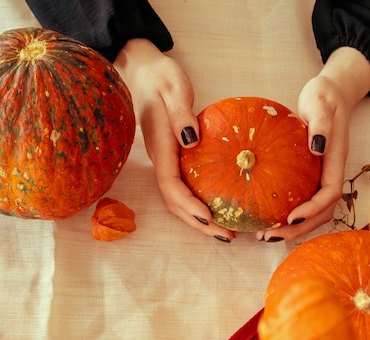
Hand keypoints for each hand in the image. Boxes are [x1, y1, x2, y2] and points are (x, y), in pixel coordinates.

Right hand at [115, 39, 234, 241]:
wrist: (144, 72)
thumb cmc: (161, 78)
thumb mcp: (173, 88)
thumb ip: (181, 114)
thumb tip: (192, 140)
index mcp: (161, 147)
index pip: (170, 185)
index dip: (187, 204)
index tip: (207, 217)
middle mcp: (161, 160)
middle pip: (175, 202)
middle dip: (198, 223)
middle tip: (225, 236)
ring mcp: (166, 162)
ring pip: (178, 199)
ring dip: (198, 219)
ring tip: (224, 232)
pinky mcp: (173, 160)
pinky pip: (184, 189)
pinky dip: (199, 204)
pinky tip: (218, 209)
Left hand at [256, 47, 369, 241]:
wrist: (328, 94)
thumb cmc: (323, 97)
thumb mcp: (320, 104)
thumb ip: (320, 125)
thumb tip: (316, 148)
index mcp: (335, 160)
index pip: (329, 194)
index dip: (312, 210)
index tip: (290, 217)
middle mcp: (330, 173)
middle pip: (322, 212)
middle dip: (299, 228)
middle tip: (271, 236)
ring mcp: (321, 176)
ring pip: (313, 212)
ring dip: (292, 227)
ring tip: (265, 235)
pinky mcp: (310, 177)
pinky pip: (303, 202)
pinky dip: (288, 216)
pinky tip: (267, 219)